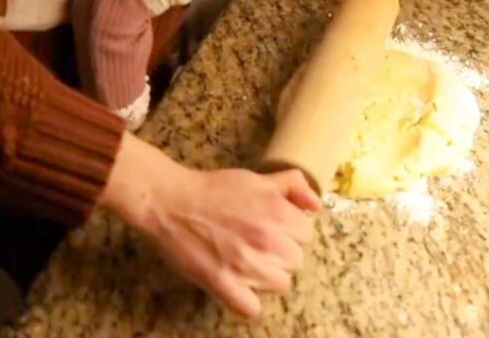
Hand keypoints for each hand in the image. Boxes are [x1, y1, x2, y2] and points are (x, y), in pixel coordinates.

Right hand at [101, 133, 321, 317]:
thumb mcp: (257, 179)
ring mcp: (245, 265)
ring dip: (266, 276)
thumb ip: (292, 185)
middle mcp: (267, 240)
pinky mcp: (223, 284)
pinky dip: (247, 301)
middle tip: (258, 244)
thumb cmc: (214, 189)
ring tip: (247, 263)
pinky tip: (238, 287)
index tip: (274, 228)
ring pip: (280, 285)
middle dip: (281, 254)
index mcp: (278, 213)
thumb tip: (317, 204)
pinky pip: (252, 309)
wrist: (171, 201)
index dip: (290, 231)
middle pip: (296, 262)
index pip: (306, 235)